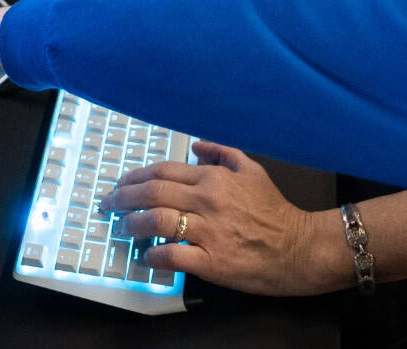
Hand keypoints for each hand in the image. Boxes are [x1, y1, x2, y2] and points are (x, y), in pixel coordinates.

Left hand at [103, 141, 334, 296]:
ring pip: (157, 221)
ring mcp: (208, 231)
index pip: (162, 171)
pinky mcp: (210, 261)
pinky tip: (146, 256)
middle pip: (153, 193)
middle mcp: (207, 201)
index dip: (134, 177)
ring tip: (123, 228)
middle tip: (109, 204)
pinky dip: (153, 256)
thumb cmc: (274, 210)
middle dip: (122, 197)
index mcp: (213, 178)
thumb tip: (197, 145)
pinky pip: (172, 256)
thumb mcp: (252, 170)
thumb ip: (223, 152)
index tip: (120, 185)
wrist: (297, 247)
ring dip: (133, 224)